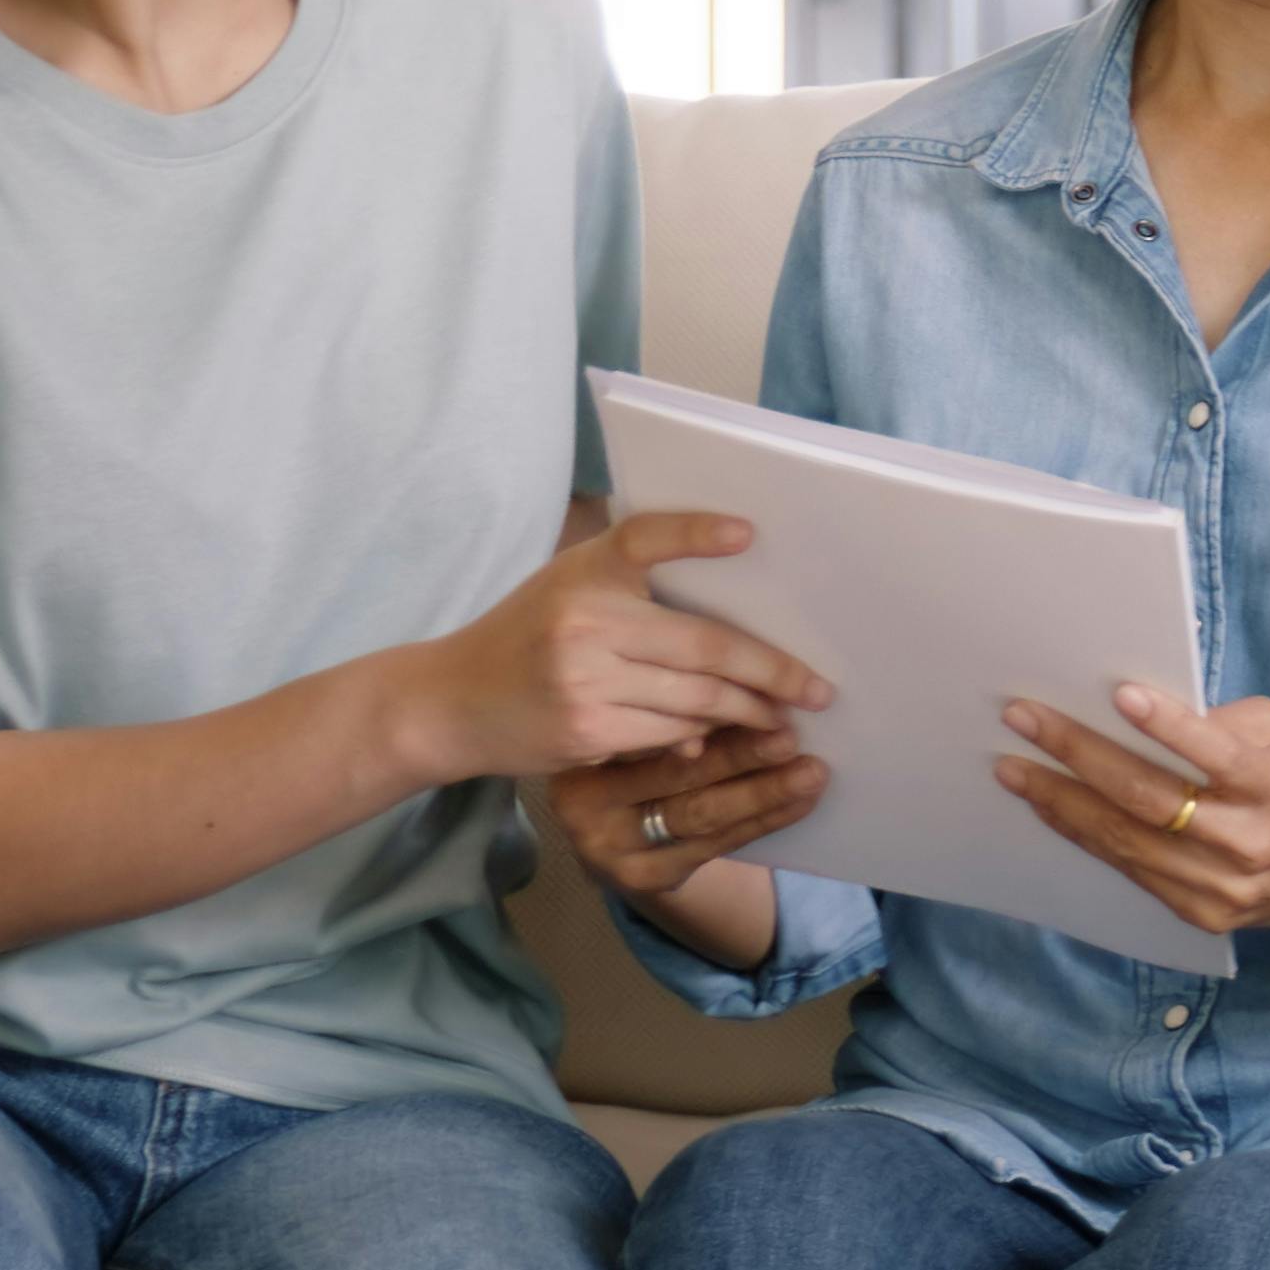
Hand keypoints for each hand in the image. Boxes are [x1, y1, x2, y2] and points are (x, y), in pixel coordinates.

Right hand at [408, 511, 831, 782]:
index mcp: (585, 572)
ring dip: (747, 711)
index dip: (697, 533)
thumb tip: (726, 621)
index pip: (647, 540)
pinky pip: (671, 735)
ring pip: (696, 698)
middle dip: (771, 671)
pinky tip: (725, 736)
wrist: (452, 701)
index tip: (747, 533)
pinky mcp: (588, 731)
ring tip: (784, 716)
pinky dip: (703, 736)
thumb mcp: (569, 583)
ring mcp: (586, 681)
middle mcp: (585, 622)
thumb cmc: (525, 632)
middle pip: (704, 645)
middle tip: (817, 687)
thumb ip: (636, 590)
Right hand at [542, 721, 824, 902]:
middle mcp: (582, 805)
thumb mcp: (627, 729)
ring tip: (812, 771)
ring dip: (764, 793)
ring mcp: (612, 848)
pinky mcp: (646, 877)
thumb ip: (667, 714)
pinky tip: (801, 801)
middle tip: (790, 735)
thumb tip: (749, 684)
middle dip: (740, 756)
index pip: (646, 729)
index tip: (757, 694)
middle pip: (676, 776)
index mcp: (578, 750)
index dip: (705, 712)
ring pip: (701, 815)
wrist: (607, 832)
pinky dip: (764, 821)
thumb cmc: (625, 758)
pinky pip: (715, 846)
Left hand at [993, 685, 1269, 942]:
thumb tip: (1146, 717)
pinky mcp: (1203, 914)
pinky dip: (1087, 835)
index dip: (1168, 726)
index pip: (1217, 755)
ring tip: (1016, 768)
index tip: (1120, 695)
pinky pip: (1132, 871)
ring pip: (1127, 842)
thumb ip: (1227, 724)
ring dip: (1063, 802)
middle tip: (1024, 721)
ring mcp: (1223, 887)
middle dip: (1078, 756)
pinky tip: (1054, 806)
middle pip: (1151, 801)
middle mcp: (1250, 842)